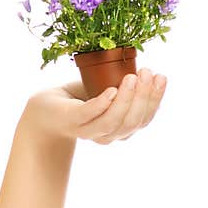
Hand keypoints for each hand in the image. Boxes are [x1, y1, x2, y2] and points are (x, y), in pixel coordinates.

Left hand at [21, 68, 166, 144]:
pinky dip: (102, 104)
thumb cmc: (81, 98)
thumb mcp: (107, 90)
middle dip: (143, 96)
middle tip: (147, 72)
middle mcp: (107, 135)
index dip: (155, 99)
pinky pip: (89, 115)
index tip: (161, 76)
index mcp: (120, 129)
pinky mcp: (71, 121)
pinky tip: (111, 90)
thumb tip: (150, 72)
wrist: (46, 108)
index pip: (144, 118)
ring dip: (126, 99)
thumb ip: (126, 88)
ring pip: (113, 121)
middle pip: (132, 121)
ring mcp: (88, 130)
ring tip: (132, 77)